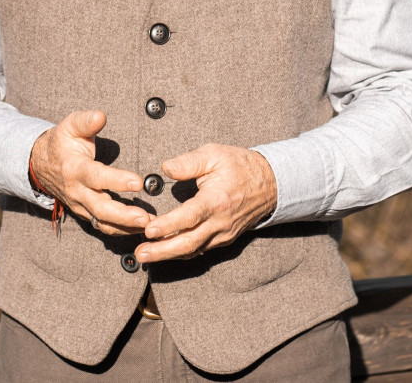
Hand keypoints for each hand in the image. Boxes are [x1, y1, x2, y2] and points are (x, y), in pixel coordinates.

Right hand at [29, 111, 150, 235]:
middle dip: (124, 215)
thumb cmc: (61, 142)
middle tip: (146, 218)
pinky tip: (141, 229)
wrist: (40, 164)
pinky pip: (103, 226)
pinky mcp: (85, 213)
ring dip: (126, 227)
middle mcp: (77, 191)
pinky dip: (122, 230)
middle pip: (100, 208)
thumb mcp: (69, 126)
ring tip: (150, 226)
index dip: (117, 181)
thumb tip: (101, 116)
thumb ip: (86, 121)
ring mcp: (80, 205)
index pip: (96, 177)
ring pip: (102, 222)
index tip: (138, 182)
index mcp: (74, 168)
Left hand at [134, 144, 277, 263]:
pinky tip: (164, 252)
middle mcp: (220, 222)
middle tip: (140, 253)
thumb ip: (189, 161)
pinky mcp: (223, 239)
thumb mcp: (215, 154)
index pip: (190, 217)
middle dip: (162, 251)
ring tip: (145, 256)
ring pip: (193, 250)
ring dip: (168, 255)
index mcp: (217, 200)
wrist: (270, 183)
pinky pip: (199, 249)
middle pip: (189, 242)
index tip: (148, 230)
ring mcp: (223, 234)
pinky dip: (181, 253)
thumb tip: (166, 168)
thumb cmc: (240, 166)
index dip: (168, 225)